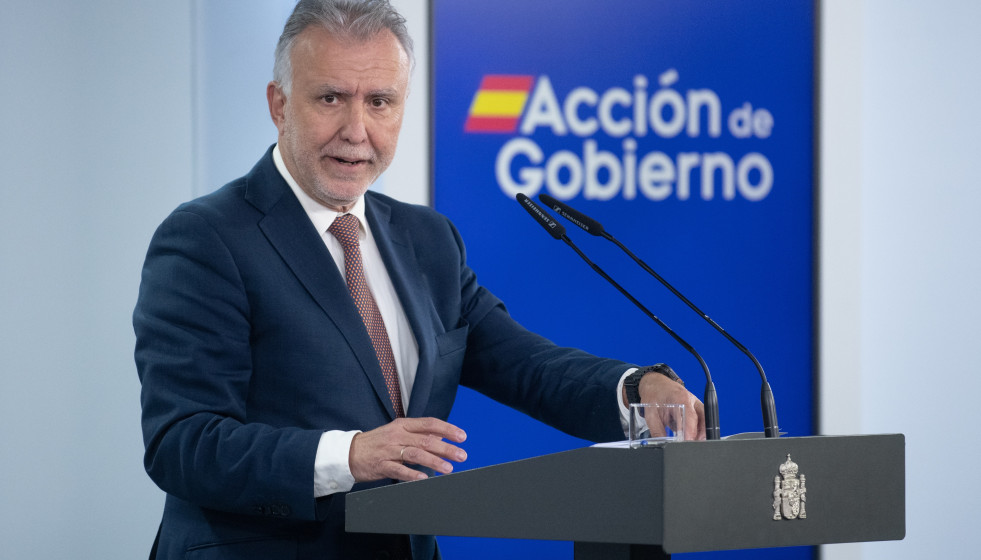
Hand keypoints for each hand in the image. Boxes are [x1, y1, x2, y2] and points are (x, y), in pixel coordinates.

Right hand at [349, 417, 467, 482]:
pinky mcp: (381, 465)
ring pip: (415, 454)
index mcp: (402, 425)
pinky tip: (424, 479)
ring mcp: (388, 450)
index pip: (429, 423)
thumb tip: (441, 434)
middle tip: (462, 455)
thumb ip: (419, 434)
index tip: (462, 436)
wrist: (348, 453)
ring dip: (434, 461)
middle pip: (425, 440)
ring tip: (448, 468)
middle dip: (446, 448)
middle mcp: (397, 435)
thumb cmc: (377, 443)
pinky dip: (412, 475)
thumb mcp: (398, 432)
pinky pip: (398, 470)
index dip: (447, 429)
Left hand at [635, 373, 706, 440]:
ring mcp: (695, 403)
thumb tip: (663, 446)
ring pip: (705, 421)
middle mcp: (692, 400)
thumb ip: (658, 431)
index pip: (691, 417)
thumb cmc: (653, 395)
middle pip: (703, 420)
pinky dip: (698, 430)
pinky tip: (689, 436)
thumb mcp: (651, 414)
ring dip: (700, 433)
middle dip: (698, 435)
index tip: (688, 442)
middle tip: (689, 445)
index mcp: (681, 398)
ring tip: (689, 442)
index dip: (691, 432)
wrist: (655, 384)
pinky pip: (702, 420)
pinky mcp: (696, 408)